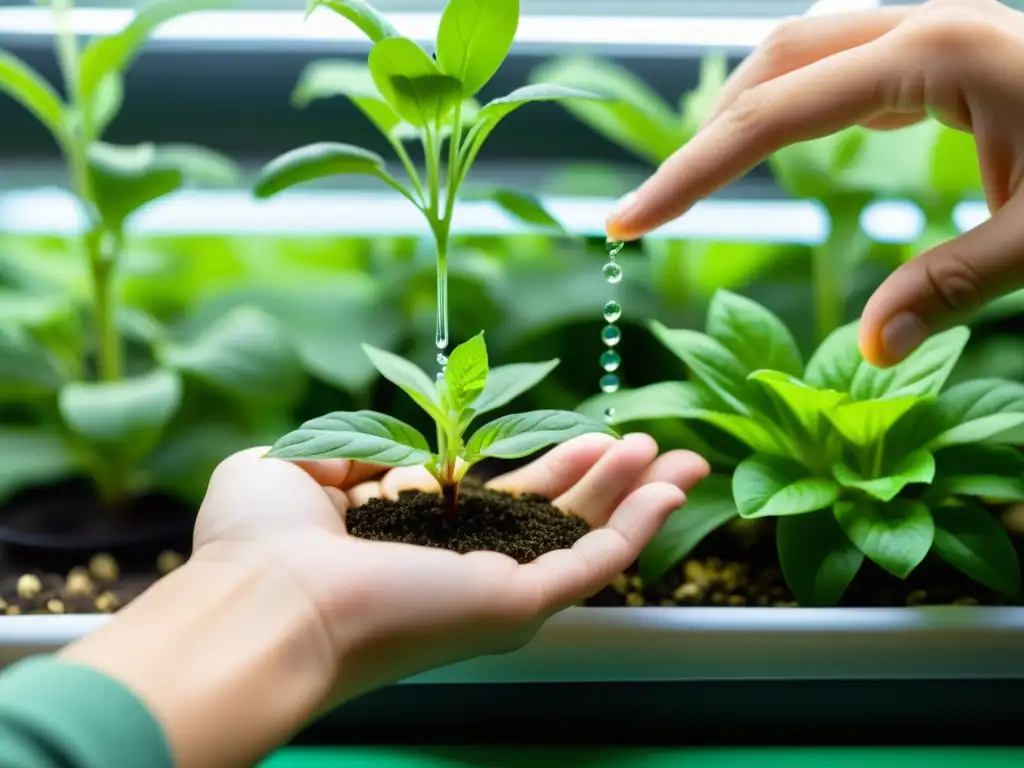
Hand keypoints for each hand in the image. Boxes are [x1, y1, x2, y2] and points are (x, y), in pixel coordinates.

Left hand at [64, 432, 706, 766]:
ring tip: (676, 456)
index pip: (498, 494)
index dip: (545, 465)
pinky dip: (637, 527)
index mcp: (414, 532)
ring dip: (632, 494)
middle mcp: (461, 563)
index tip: (583, 436)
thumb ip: (345, 447)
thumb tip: (378, 448)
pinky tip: (670, 491)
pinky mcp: (517, 602)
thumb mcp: (293, 465)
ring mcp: (493, 584)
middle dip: (606, 478)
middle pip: (553, 513)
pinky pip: (593, 563)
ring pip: (582, 537)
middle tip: (649, 443)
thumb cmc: (260, 541)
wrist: (266, 603)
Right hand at [606, 0, 1023, 366]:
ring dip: (739, 116)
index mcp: (936, 53)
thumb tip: (869, 350)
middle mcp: (920, 21)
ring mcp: (931, 27)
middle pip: (770, 66)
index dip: (689, 175)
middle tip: (646, 208)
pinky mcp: (942, 47)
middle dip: (699, 139)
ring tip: (695, 184)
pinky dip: (789, 110)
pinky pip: (839, 67)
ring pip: (799, 55)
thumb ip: (954, 285)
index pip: (772, 119)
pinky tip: (775, 150)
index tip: (625, 221)